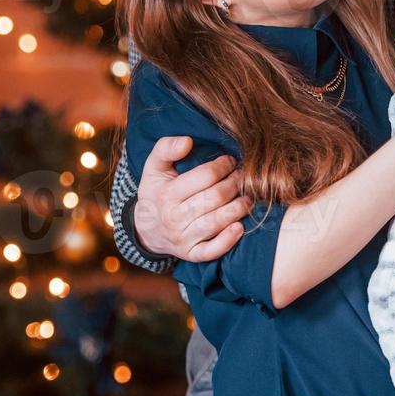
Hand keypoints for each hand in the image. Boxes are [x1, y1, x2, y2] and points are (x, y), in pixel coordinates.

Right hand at [134, 136, 251, 261]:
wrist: (146, 229)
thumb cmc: (157, 192)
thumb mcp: (154, 167)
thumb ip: (167, 148)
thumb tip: (188, 141)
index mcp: (166, 194)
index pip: (204, 177)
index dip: (222, 166)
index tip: (230, 161)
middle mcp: (173, 218)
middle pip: (214, 198)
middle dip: (234, 184)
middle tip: (242, 177)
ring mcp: (182, 238)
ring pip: (216, 222)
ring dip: (238, 208)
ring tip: (247, 197)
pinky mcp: (191, 254)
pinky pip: (212, 251)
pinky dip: (228, 240)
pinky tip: (240, 226)